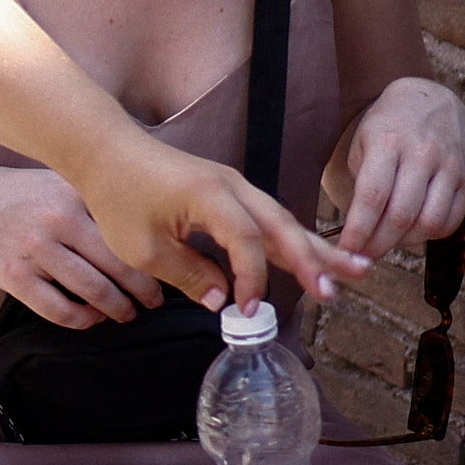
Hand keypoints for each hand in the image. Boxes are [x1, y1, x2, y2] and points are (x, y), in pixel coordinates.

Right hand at [0, 164, 148, 329]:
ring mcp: (34, 248)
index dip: (153, 256)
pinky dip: (82, 320)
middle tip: (155, 302)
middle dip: (144, 290)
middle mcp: (57, 218)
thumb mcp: (53, 184)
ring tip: (126, 313)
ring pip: (93, 290)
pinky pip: (58, 310)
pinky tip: (90, 318)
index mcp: (73, 193)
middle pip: (119, 264)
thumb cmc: (9, 195)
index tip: (167, 271)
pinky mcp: (13, 276)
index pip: (127, 229)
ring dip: (117, 308)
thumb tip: (139, 233)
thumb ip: (89, 204)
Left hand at [79, 129, 367, 310]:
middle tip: (342, 289)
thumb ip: (188, 276)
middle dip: (316, 260)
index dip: (253, 281)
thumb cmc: (119, 196)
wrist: (106, 150)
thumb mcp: (144, 249)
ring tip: (357, 268)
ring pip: (283, 221)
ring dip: (317, 248)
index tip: (246, 313)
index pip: (248, 244)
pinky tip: (312, 257)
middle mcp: (233, 188)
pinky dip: (292, 240)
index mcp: (212, 198)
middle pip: (284, 227)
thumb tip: (223, 301)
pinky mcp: (229, 193)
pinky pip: (268, 219)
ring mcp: (235, 187)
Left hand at [314, 77, 464, 263]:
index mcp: (388, 141)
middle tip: (362, 257)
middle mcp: (423, 153)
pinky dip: (429, 235)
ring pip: (429, 223)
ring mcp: (450, 166)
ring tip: (388, 242)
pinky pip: (450, 221)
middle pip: (401, 215)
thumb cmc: (387, 127)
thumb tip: (359, 235)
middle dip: (378, 244)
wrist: (429, 99)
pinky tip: (412, 231)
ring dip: (404, 243)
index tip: (345, 251)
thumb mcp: (363, 144)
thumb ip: (361, 186)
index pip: (372, 197)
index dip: (358, 231)